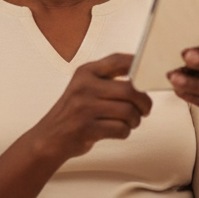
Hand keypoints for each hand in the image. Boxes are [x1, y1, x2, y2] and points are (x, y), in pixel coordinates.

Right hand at [31, 53, 151, 161]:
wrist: (49, 137)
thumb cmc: (73, 112)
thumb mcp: (84, 87)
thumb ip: (108, 79)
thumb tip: (142, 76)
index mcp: (85, 72)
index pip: (118, 61)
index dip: (139, 64)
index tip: (149, 73)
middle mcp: (84, 87)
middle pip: (130, 90)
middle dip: (144, 102)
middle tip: (145, 108)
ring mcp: (85, 108)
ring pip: (128, 111)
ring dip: (135, 120)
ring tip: (130, 121)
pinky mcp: (87, 128)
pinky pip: (121, 129)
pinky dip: (125, 132)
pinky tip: (118, 131)